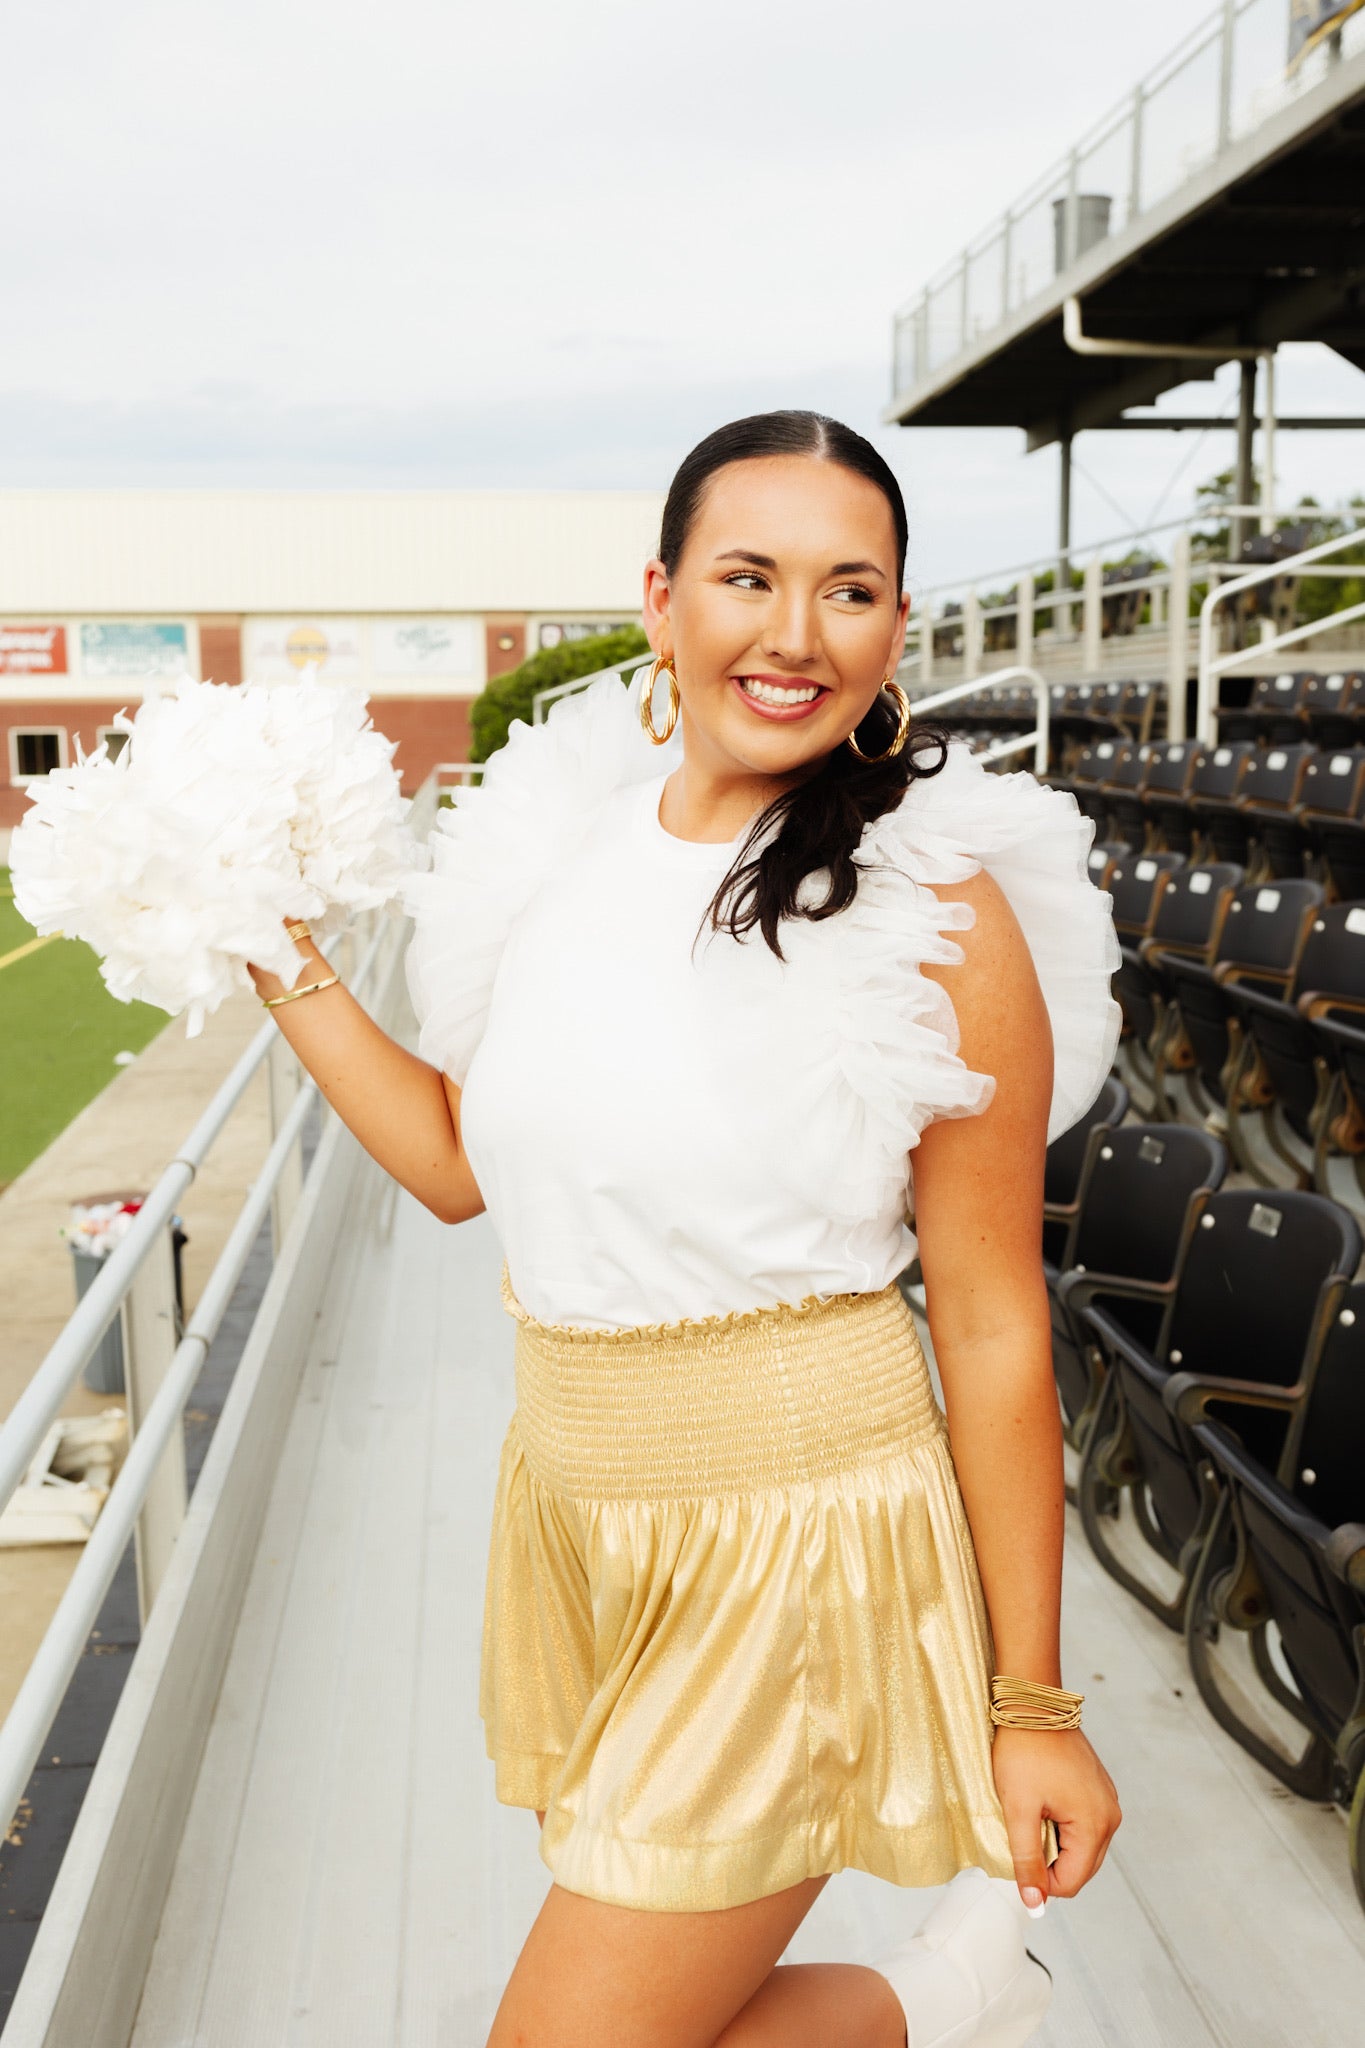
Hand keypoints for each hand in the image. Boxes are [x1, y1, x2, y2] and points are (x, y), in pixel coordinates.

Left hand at [991, 1724, 1120, 1907]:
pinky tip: (1042, 1804)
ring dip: (1056, 1844)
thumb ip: (1027, 1860)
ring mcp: (1107, 1800)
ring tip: (1032, 1816)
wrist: (1033, 1704)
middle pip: (1080, 1867)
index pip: (1071, 1882)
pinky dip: (1063, 1826)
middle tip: (1022, 1833)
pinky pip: (1084, 1824)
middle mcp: (1110, 1816)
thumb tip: (1034, 1903)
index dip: (1040, 1881)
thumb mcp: (1018, 1810)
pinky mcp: (1099, 1789)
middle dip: (1050, 1862)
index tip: (1017, 1856)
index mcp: (1095, 1825)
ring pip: (1082, 1847)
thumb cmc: (1024, 1752)